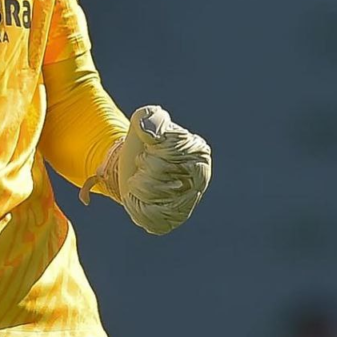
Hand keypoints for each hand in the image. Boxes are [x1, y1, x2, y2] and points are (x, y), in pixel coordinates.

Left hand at [80, 106, 210, 234]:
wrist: (135, 167)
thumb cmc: (144, 143)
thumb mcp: (143, 122)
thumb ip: (148, 118)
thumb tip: (147, 127)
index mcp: (198, 151)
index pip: (168, 152)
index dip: (149, 151)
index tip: (148, 150)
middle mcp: (200, 178)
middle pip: (159, 175)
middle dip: (142, 169)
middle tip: (144, 166)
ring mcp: (189, 201)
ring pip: (153, 197)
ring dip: (137, 187)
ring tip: (142, 180)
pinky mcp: (174, 219)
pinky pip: (150, 217)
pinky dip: (137, 207)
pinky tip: (140, 198)